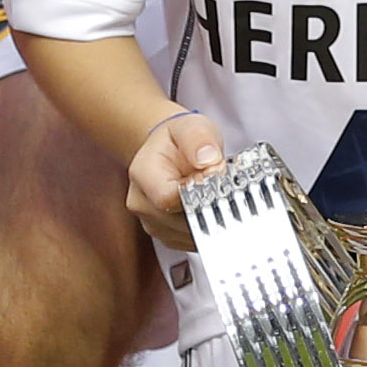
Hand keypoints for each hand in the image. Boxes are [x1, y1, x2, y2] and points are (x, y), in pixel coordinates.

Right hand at [125, 108, 227, 249]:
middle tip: (224, 185)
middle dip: (210, 205)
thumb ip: (199, 139)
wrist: (168, 152)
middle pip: (182, 220)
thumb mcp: (190, 126)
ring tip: (217, 193)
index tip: (215, 176)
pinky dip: (209, 226)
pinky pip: (194, 240)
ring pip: (191, 234)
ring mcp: (153, 223)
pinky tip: (212, 207)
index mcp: (142, 174)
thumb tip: (208, 159)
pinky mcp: (167, 236)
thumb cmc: (178, 140)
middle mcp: (141, 204)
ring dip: (212, 217)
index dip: (199, 191)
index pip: (169, 198)